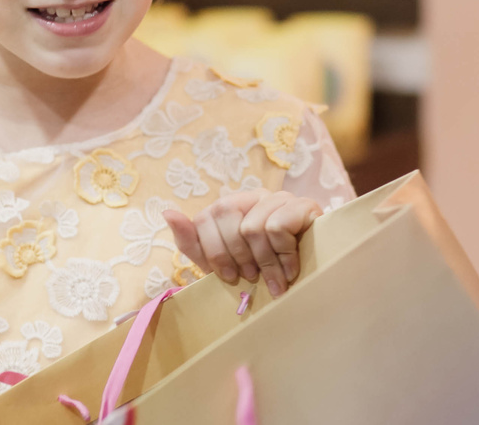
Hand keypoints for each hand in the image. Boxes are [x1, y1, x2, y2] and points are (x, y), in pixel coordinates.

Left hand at [163, 189, 321, 298]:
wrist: (311, 277)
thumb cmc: (263, 270)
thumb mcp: (221, 263)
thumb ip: (192, 242)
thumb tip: (167, 213)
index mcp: (230, 208)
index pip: (205, 218)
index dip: (213, 251)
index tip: (228, 277)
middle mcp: (252, 197)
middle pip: (225, 215)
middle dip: (237, 256)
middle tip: (252, 279)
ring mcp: (278, 198)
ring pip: (252, 226)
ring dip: (264, 263)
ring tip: (275, 282)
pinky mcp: (304, 205)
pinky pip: (278, 225)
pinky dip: (283, 255)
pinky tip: (291, 271)